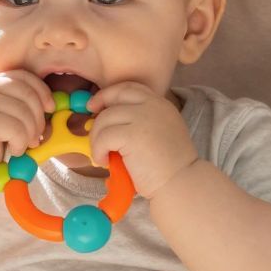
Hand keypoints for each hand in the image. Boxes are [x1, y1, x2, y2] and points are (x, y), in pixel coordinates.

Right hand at [0, 69, 52, 175]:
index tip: (50, 108)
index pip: (24, 76)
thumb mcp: (5, 116)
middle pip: (28, 93)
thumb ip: (21, 105)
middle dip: (39, 117)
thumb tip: (54, 104)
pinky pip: (17, 130)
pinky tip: (13, 151)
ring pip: (25, 113)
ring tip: (24, 145)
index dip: (42, 91)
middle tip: (38, 136)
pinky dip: (21, 144)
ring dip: (30, 134)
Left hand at [85, 81, 198, 196]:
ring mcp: (142, 117)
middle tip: (90, 122)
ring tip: (103, 156)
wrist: (180, 183)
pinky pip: (103, 137)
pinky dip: (98, 150)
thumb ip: (140, 122)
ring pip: (104, 118)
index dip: (110, 94)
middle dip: (98, 104)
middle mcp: (153, 105)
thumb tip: (108, 121)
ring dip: (96, 138)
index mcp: (161, 105)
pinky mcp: (131, 134)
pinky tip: (105, 162)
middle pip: (116, 94)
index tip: (97, 105)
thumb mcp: (160, 134)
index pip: (130, 88)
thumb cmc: (169, 168)